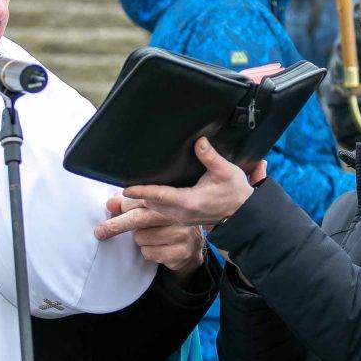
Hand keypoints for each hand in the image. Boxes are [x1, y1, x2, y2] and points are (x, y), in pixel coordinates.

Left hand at [100, 193, 203, 282]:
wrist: (192, 246)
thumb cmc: (165, 223)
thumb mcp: (149, 210)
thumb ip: (130, 204)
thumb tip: (111, 204)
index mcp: (170, 199)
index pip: (142, 199)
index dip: (125, 204)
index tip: (110, 206)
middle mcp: (178, 215)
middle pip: (140, 219)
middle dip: (117, 225)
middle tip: (100, 232)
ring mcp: (182, 234)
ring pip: (142, 238)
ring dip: (141, 240)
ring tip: (152, 237)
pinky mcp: (181, 252)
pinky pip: (150, 253)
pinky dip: (149, 252)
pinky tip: (159, 248)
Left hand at [120, 137, 253, 227]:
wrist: (244, 216)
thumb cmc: (235, 193)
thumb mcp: (226, 172)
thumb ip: (210, 157)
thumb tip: (199, 141)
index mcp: (190, 201)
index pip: (161, 195)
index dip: (143, 191)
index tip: (127, 189)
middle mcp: (182, 213)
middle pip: (151, 206)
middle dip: (135, 200)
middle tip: (116, 195)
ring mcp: (181, 218)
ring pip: (154, 212)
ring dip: (141, 203)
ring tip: (124, 195)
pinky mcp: (182, 220)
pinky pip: (160, 215)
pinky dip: (150, 207)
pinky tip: (142, 201)